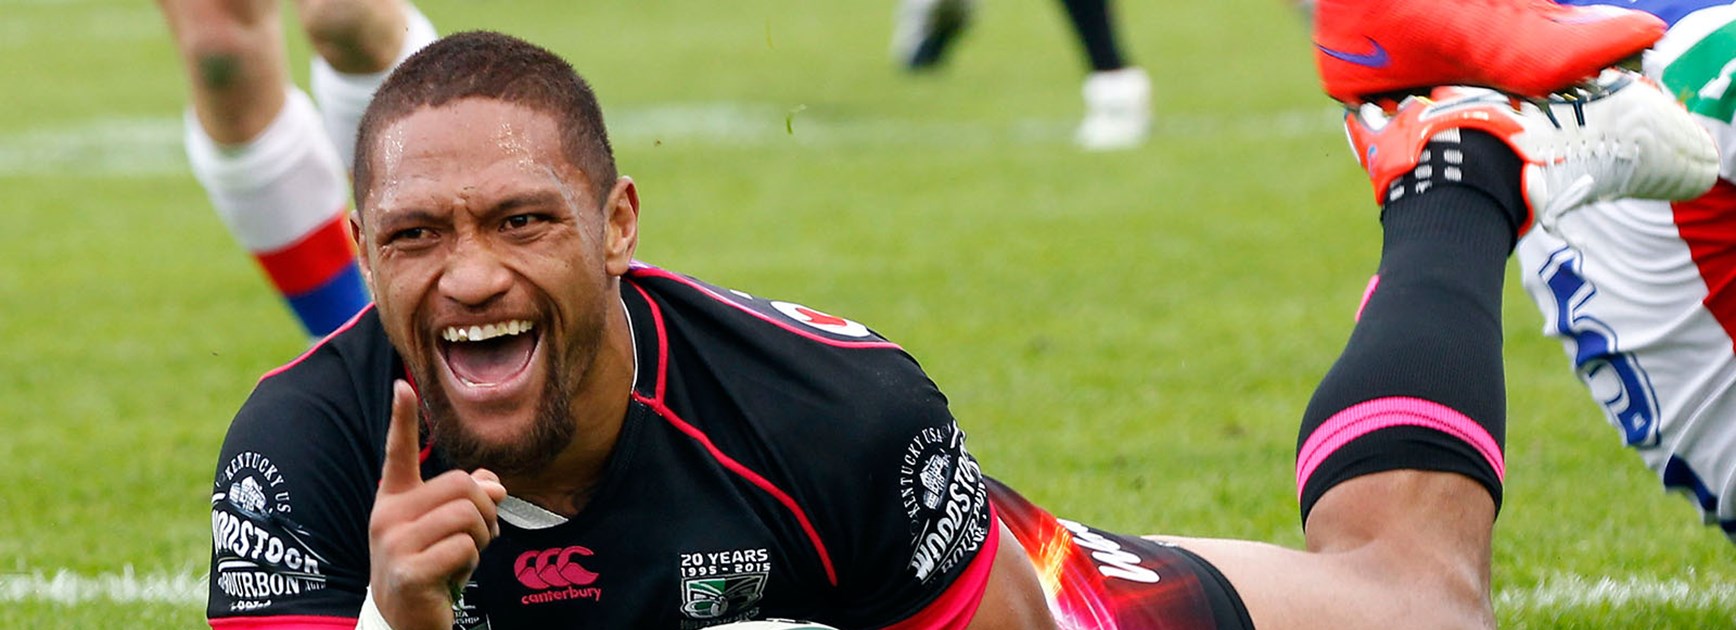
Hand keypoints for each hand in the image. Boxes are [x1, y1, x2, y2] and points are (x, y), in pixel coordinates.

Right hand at [368, 380, 506, 628]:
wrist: (406, 622)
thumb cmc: (432, 568)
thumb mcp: (447, 530)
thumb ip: (469, 500)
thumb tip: (495, 483)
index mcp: (395, 501)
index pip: (398, 453)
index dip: (402, 419)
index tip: (403, 385)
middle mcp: (387, 517)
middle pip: (461, 485)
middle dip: (486, 510)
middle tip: (481, 536)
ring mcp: (394, 544)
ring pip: (467, 514)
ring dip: (482, 537)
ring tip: (467, 555)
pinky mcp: (408, 571)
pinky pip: (464, 546)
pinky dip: (472, 561)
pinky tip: (454, 576)